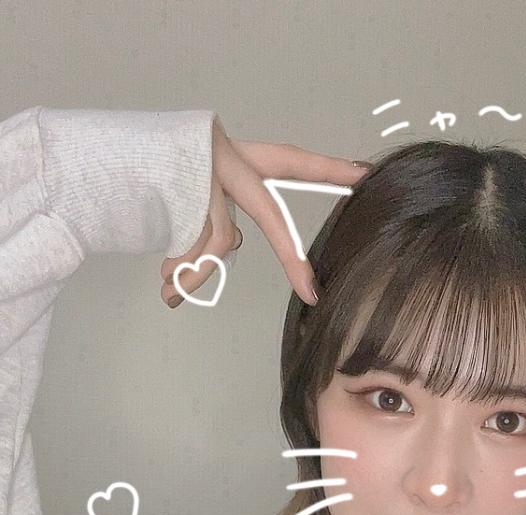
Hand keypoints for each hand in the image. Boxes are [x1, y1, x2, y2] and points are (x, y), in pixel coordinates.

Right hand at [160, 115, 367, 307]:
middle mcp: (228, 160)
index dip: (329, 170)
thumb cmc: (156, 172)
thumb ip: (223, 214)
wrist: (101, 152)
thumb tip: (228, 249)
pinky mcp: (182, 188)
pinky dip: (185, 268)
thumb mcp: (200, 187)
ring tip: (170, 293)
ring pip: (220, 240)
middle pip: (271, 216)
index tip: (366, 175)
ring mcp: (205, 174)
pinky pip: (194, 242)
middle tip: (310, 293)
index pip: (295, 162)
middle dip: (290, 257)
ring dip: (198, 273)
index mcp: (242, 156)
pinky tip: (165, 284)